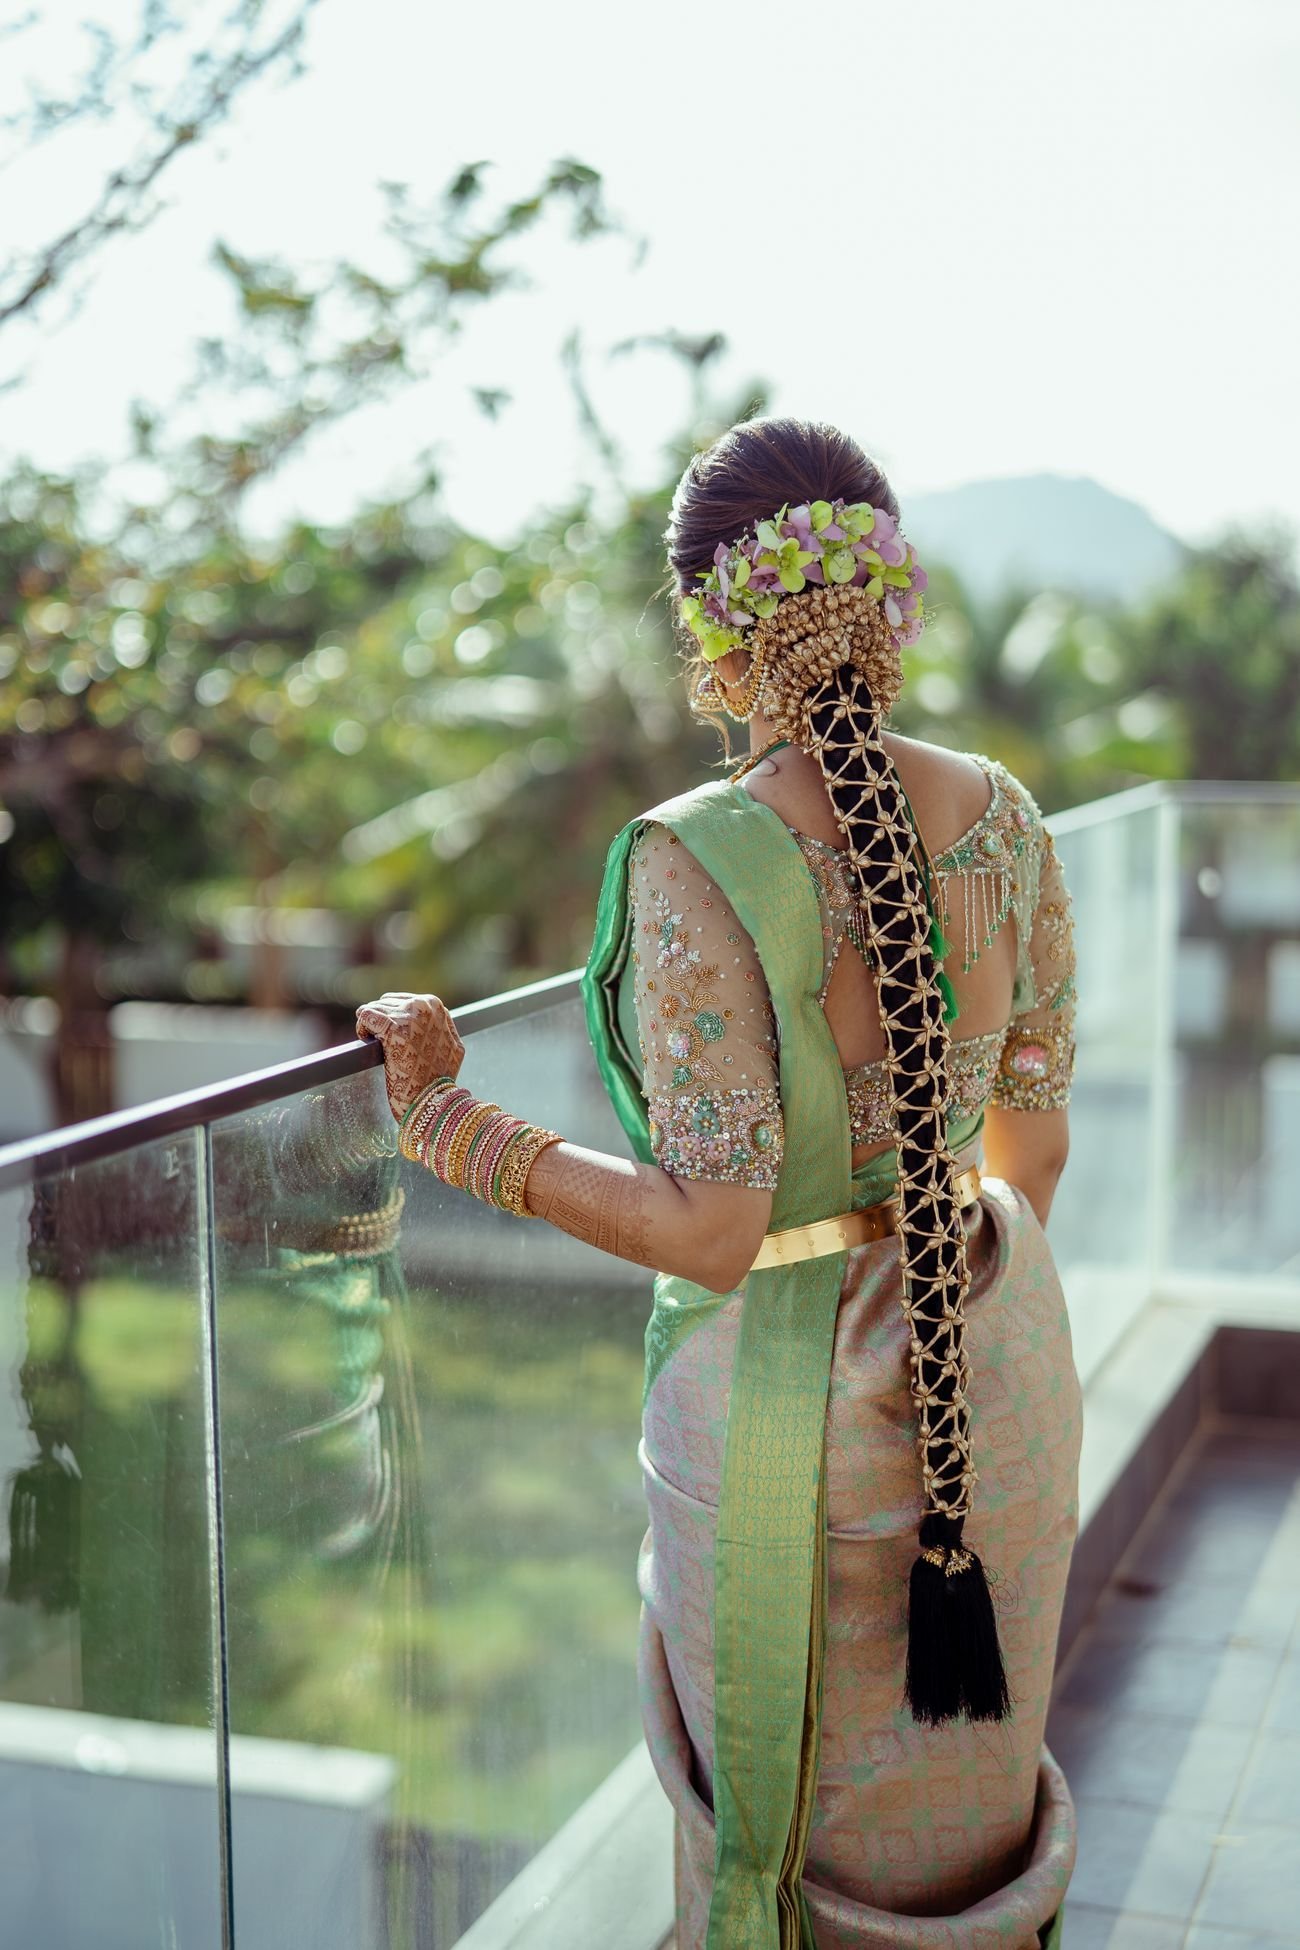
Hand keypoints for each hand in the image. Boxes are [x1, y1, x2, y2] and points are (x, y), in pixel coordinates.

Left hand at [354, 991, 465, 1122]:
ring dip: (370, 1027)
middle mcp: (423, 1005)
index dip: (393, 1019)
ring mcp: (407, 1015)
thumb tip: (441, 1016)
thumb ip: (445, 1027)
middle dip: (381, 1022)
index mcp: (436, 1006)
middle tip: (383, 1045)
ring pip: (373, 1008)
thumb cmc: (440, 1080)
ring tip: (376, 1046)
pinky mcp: (392, 1028)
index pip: (402, 1001)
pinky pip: (365, 1015)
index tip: (394, 1039)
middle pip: (386, 1003)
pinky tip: (366, 1041)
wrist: (433, 1100)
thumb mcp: (453, 1047)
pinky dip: (362, 1028)